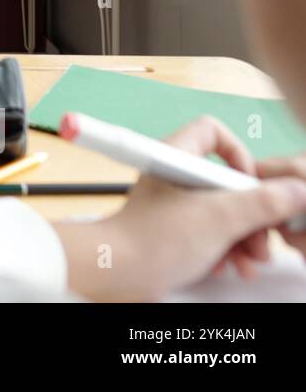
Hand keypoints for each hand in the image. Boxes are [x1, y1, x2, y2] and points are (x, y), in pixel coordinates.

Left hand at [53, 116, 305, 300]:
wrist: (117, 272)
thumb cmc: (154, 240)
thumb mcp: (220, 218)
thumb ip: (263, 203)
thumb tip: (296, 191)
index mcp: (175, 157)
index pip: (213, 132)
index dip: (238, 154)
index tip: (250, 183)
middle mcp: (173, 175)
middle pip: (227, 179)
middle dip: (252, 212)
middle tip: (261, 238)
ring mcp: (172, 203)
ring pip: (221, 209)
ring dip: (244, 236)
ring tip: (250, 261)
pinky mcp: (172, 230)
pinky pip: (209, 231)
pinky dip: (225, 248)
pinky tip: (231, 266)